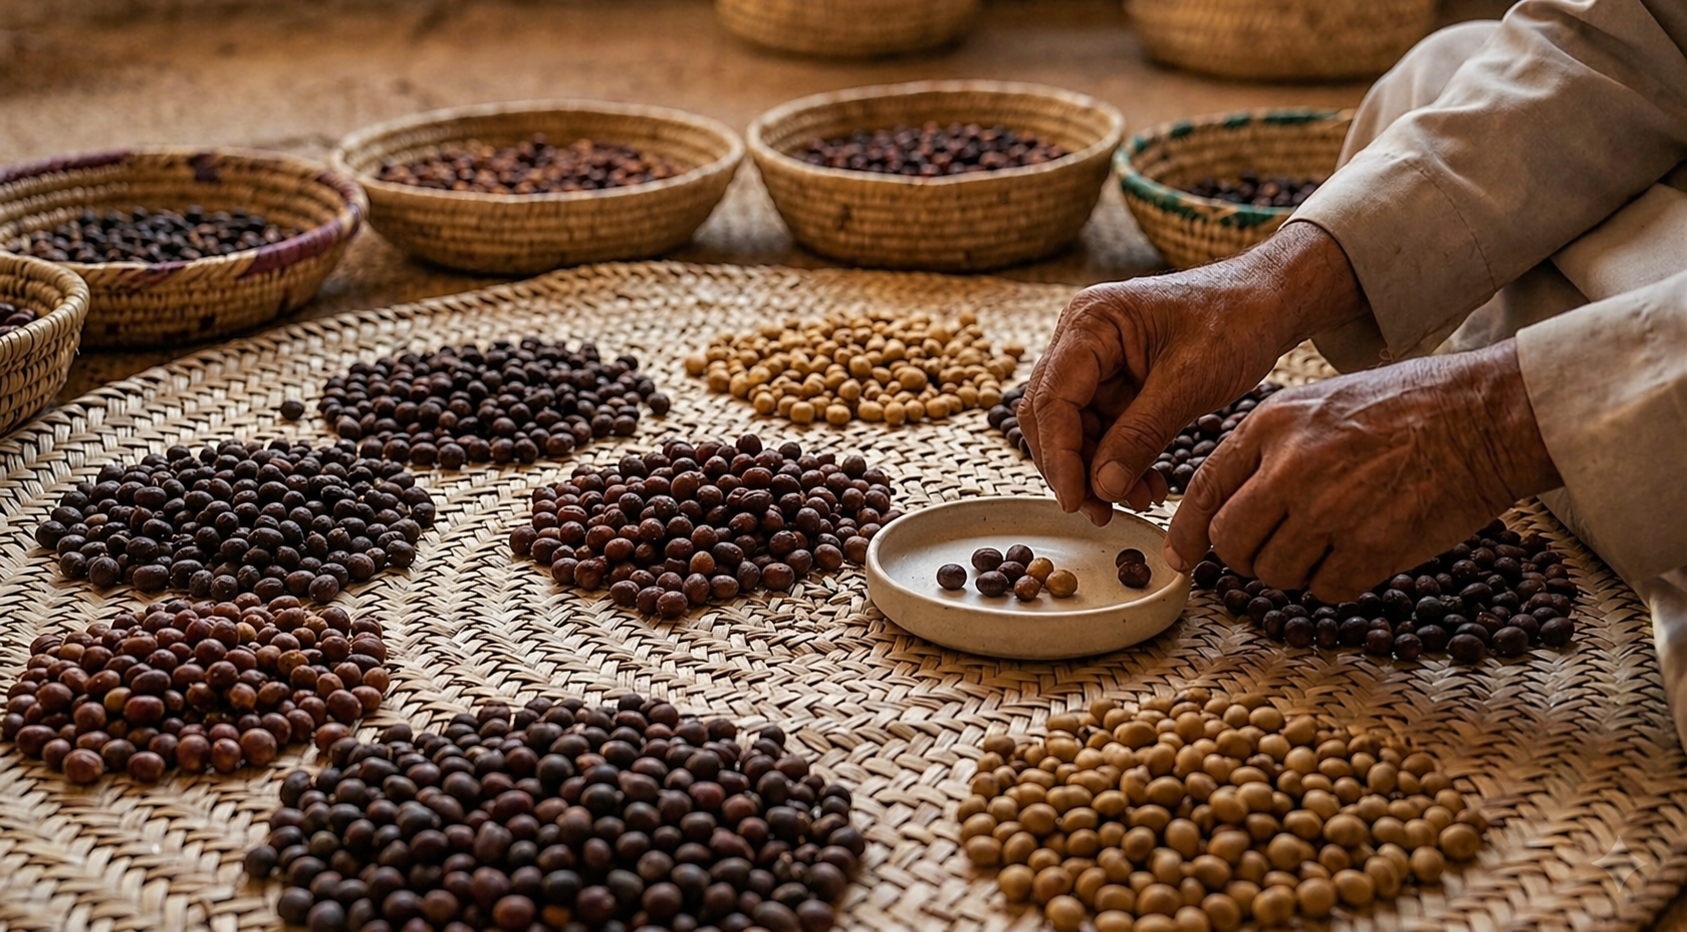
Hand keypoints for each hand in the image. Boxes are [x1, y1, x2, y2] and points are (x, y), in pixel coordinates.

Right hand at [1019, 222, 1370, 524]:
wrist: (1269, 302)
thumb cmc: (1235, 320)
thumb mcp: (1188, 382)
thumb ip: (1140, 435)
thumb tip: (1103, 487)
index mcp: (1090, 323)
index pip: (1052, 399)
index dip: (1060, 455)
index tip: (1075, 499)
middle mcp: (1082, 339)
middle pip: (1053, 415)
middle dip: (1074, 468)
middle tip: (1099, 511)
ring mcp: (1097, 360)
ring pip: (1077, 428)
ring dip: (1100, 470)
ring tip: (1137, 500)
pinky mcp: (1117, 380)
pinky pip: (1106, 428)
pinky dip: (1121, 460)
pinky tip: (1147, 484)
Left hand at [1166, 339, 1563, 600]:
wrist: (1484, 416)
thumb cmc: (1407, 406)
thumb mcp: (1320, 402)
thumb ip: (1271, 448)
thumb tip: (1231, 499)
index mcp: (1272, 425)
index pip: (1204, 489)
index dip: (1186, 532)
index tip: (1181, 557)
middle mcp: (1291, 468)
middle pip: (1231, 542)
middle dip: (1243, 558)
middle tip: (1270, 554)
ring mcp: (1329, 510)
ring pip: (1275, 573)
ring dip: (1294, 572)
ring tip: (1328, 545)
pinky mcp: (1370, 547)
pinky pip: (1326, 589)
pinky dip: (1336, 583)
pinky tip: (1359, 556)